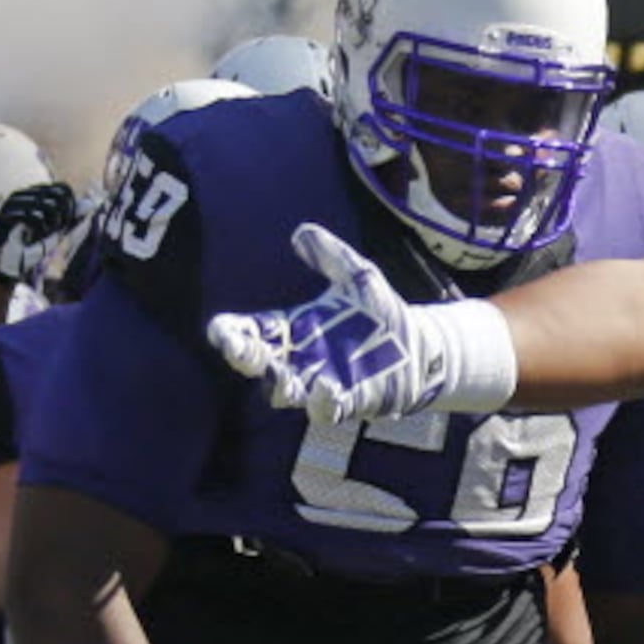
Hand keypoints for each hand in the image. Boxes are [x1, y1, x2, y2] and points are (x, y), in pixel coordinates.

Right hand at [0, 183, 84, 283]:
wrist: (9, 260)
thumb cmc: (32, 242)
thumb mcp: (57, 229)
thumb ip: (72, 217)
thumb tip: (91, 203)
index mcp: (34, 193)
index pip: (63, 189)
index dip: (70, 206)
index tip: (64, 223)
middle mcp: (23, 194)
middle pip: (58, 196)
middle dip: (63, 215)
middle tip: (54, 229)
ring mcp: (13, 203)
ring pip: (48, 204)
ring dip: (53, 223)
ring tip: (44, 232)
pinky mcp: (6, 215)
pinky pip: (33, 216)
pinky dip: (41, 228)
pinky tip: (36, 235)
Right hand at [206, 224, 509, 422]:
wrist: (421, 347)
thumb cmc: (382, 314)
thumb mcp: (359, 277)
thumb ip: (332, 256)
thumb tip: (302, 232)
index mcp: (292, 330)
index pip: (249, 331)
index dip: (229, 332)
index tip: (221, 330)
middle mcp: (298, 360)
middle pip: (255, 364)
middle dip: (243, 357)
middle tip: (238, 348)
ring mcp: (319, 383)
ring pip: (282, 393)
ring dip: (279, 386)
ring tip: (282, 377)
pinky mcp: (347, 402)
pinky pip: (325, 410)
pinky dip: (322, 402)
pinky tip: (328, 386)